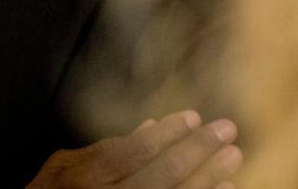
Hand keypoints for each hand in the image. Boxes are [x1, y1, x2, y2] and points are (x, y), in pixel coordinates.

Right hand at [25, 110, 241, 188]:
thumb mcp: (65, 166)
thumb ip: (104, 148)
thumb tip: (149, 127)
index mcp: (86, 178)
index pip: (131, 152)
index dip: (165, 134)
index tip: (192, 117)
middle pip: (160, 176)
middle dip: (197, 151)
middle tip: (226, 129)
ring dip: (208, 179)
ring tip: (232, 156)